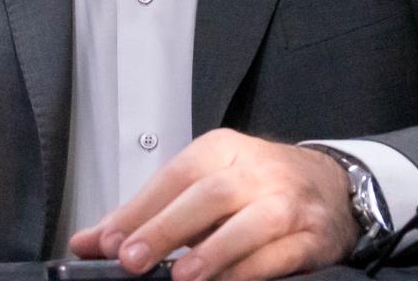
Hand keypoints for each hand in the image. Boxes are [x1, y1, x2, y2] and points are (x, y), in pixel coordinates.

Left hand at [69, 129, 359, 280]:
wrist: (330, 184)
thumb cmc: (255, 185)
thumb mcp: (201, 183)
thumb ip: (146, 214)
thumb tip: (87, 242)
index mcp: (221, 149)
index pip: (173, 176)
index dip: (139, 210)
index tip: (106, 242)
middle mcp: (254, 169)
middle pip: (207, 194)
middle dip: (166, 228)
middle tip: (131, 259)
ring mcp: (286, 201)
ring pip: (249, 222)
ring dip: (213, 251)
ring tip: (181, 277)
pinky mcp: (312, 234)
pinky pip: (280, 253)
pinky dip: (251, 270)